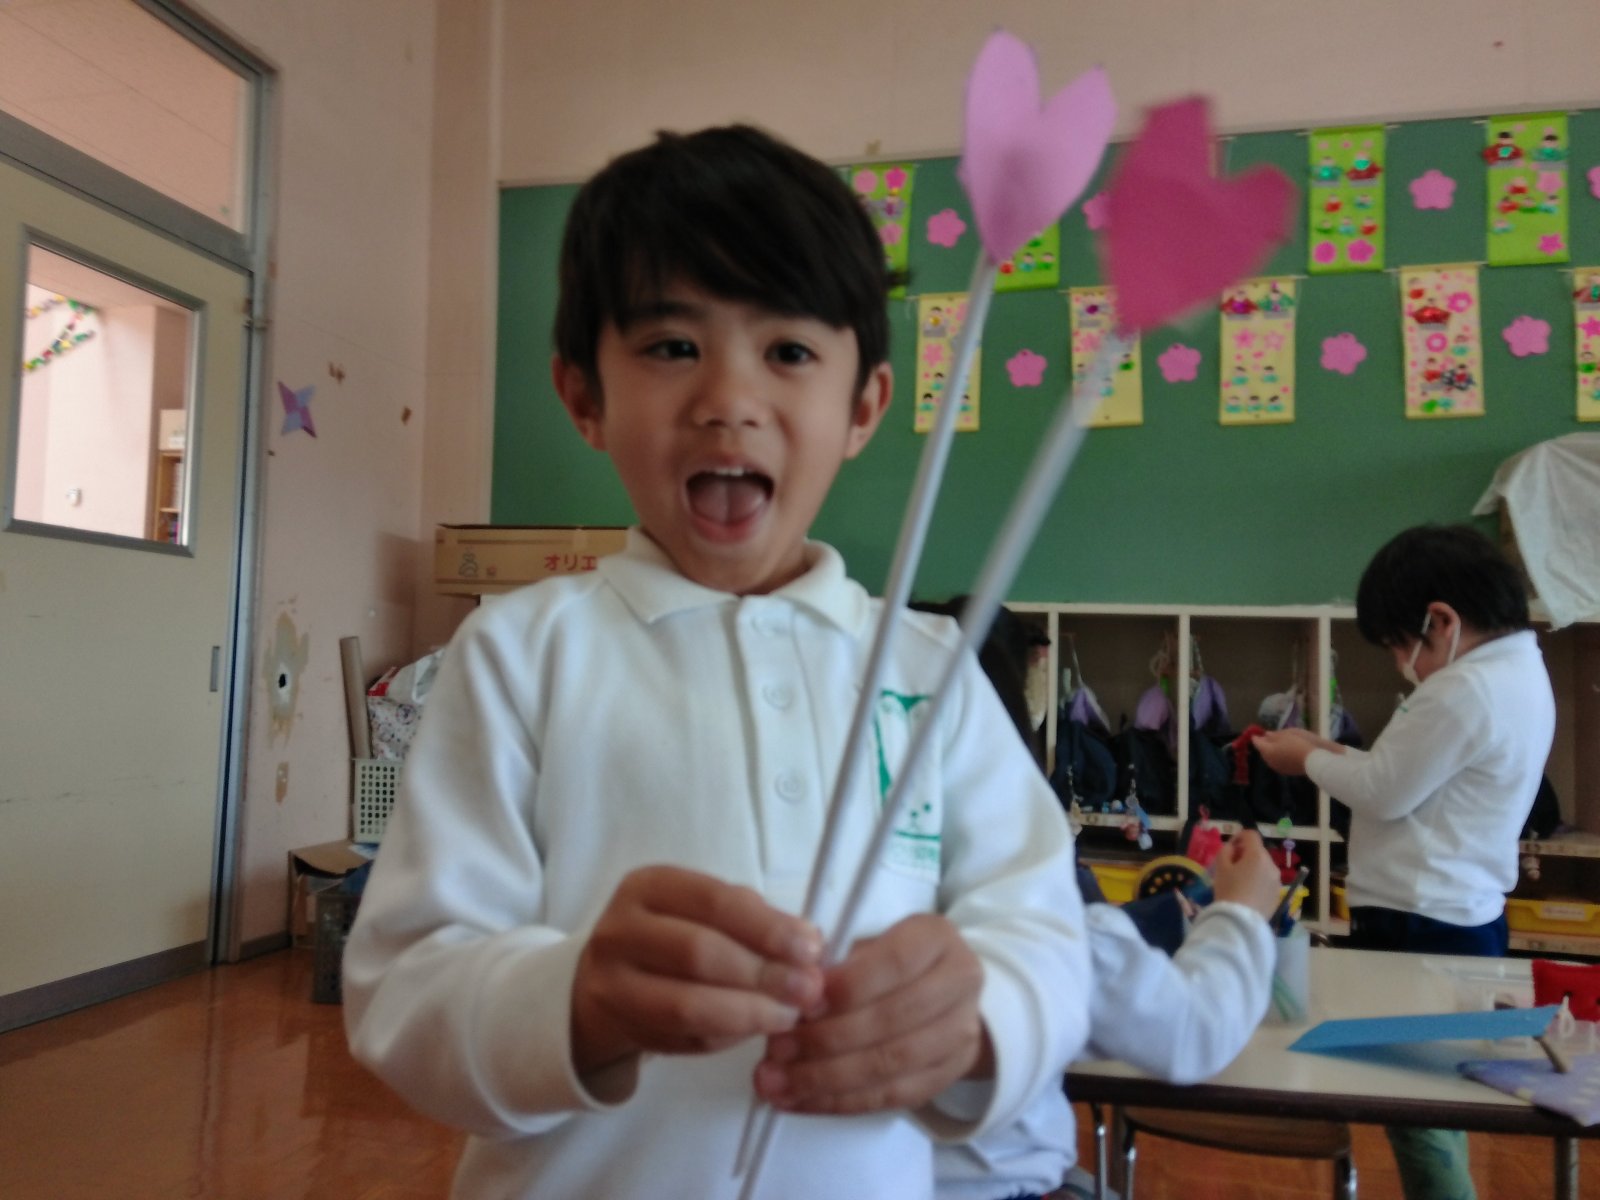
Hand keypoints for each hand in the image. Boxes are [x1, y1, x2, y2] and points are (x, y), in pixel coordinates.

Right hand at [570, 866, 823, 1074]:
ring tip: (789, 1015)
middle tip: (807, 990)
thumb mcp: (704, 910)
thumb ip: (754, 920)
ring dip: (749, 1014)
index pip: (714, 902)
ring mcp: (614, 985)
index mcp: (648, 887)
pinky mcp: (623, 1029)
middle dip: (762, 974)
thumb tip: (810, 945)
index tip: (811, 948)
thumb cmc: (673, 934)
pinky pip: (684, 1040)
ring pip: (687, 1007)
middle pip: (698, 953)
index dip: (767, 927)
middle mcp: (621, 932)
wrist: (607, 978)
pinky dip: (728, 1038)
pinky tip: (755, 1029)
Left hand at [753, 913, 987, 1115]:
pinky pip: (889, 1096)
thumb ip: (835, 961)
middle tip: (777, 1050)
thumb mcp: (865, 942)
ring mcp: (960, 1034)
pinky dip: (840, 1101)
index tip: (801, 1005)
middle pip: (891, 1020)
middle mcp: (960, 984)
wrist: (941, 993)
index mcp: (936, 938)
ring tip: (778, 1081)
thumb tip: (792, 988)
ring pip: (890, 1065)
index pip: (894, 963)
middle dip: (827, 1040)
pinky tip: (801, 1100)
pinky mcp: (947, 1076)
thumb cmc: (887, 961)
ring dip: (826, 1078)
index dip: (846, 987)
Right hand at [1210, 829, 1281, 919]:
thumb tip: (1233, 848)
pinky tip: (1248, 893)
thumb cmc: (1228, 890)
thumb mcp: (1220, 867)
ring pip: (1264, 866)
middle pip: (1258, 851)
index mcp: (1257, 855)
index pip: (1251, 835)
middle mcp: (1272, 865)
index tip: (1230, 848)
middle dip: (1245, 854)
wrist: (1241, 920)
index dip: (1239, 836)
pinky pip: (1267, 880)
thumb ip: (1226, 851)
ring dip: (1253, 868)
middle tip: (1231, 866)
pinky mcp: (1278, 894)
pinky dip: (1259, 881)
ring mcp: (1277, 880)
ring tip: (1240, 881)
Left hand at [1251, 727, 1320, 775]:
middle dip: (1264, 745)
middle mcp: (1269, 761)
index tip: (1254, 734)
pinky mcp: (1286, 771)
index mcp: (1267, 751)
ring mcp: (1277, 767)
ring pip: (1270, 758)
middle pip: (1263, 752)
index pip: (1257, 743)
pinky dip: (1278, 757)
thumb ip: (1273, 735)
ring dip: (1271, 751)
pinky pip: (1278, 762)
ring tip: (1275, 745)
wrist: (1312, 760)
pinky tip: (1283, 753)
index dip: (1256, 737)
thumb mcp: (1285, 735)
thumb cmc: (1297, 744)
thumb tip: (1266, 735)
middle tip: (1265, 738)